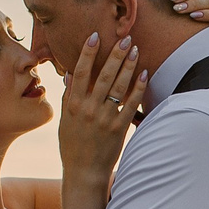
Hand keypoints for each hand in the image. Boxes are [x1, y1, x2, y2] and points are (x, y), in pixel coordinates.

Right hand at [57, 32, 145, 187]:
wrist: (83, 172)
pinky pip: (130, 104)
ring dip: (128, 66)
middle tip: (124, 39)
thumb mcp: (65, 121)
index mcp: (73, 105)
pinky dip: (138, 88)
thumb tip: (70, 74)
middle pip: (103, 75)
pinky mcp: (118, 128)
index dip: (88, 53)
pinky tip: (144, 74)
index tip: (95, 36)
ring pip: (118, 87)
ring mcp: (104, 118)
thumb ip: (69, 97)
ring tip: (135, 50)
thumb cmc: (72, 146)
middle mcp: (88, 109)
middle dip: (115, 55)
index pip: (81, 72)